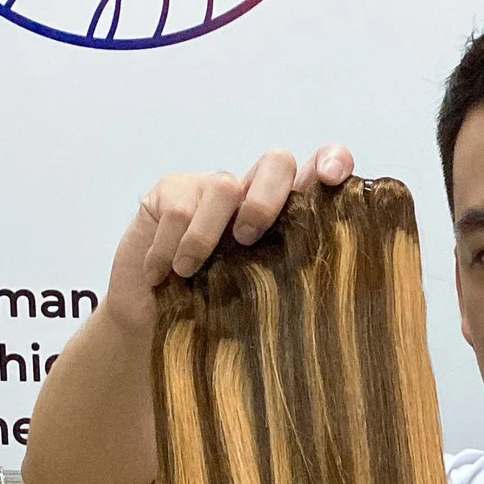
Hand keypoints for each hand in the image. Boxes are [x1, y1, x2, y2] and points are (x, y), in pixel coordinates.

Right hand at [103, 144, 355, 333]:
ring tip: (188, 273)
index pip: (321, 169)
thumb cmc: (215, 318)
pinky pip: (179, 208)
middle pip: (277, 162)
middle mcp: (254, 193)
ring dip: (205, 238)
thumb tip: (331, 301)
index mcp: (289, 218)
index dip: (332, 160)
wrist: (151, 323)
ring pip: (223, 187)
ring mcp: (213, 188)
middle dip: (266, 199)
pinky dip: (169, 248)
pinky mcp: (173, 190)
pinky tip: (161, 275)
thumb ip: (293, 285)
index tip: (333, 176)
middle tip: (248, 240)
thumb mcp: (263, 305)